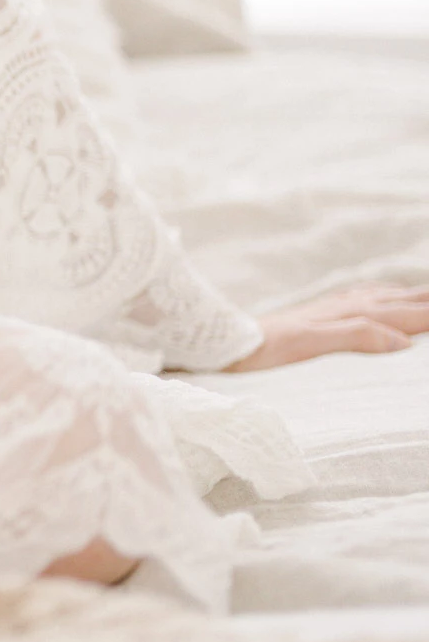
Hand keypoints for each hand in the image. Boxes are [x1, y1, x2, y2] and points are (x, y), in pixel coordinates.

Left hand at [225, 284, 428, 371]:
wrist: (231, 341)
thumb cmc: (269, 347)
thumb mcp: (313, 344)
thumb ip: (357, 337)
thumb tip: (404, 341)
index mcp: (356, 314)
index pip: (411, 314)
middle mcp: (351, 305)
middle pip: (407, 300)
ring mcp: (338, 306)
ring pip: (390, 296)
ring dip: (417, 295)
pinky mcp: (324, 312)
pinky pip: (369, 297)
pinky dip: (390, 295)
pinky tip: (388, 294)